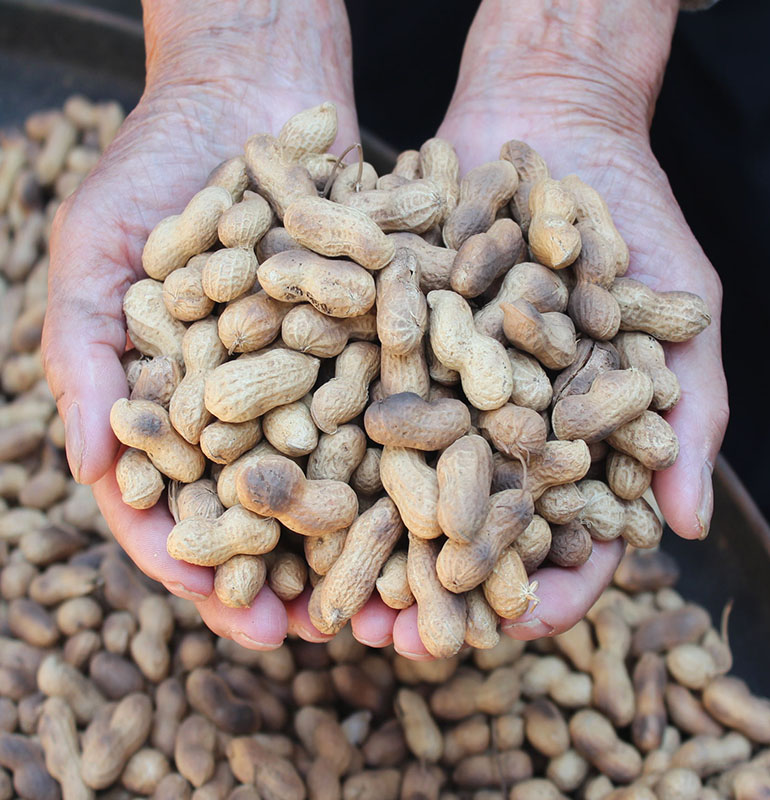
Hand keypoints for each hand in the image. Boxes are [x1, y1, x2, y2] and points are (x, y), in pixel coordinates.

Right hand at [42, 0, 358, 649]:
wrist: (250, 92)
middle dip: (297, 570)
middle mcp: (256, 403)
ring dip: (373, 530)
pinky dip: (423, 444)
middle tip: (329, 634)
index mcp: (179, 406)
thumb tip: (93, 469)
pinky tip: (451, 492)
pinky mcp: (380, 336)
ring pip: (346, 466)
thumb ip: (86, 361)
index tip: (235, 622)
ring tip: (402, 594)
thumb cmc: (153, 169)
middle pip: (273, 507)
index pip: (184, 507)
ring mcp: (323, 373)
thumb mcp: (96, 254)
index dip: (204, 568)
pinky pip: (404, 397)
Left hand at [385, 0, 728, 655]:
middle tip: (386, 636)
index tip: (508, 626)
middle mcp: (493, 430)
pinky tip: (286, 483)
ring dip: (359, 539)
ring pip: (393, 483)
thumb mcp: (677, 314)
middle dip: (426, 586)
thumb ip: (683, 415)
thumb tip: (690, 525)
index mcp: (571, 443)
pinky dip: (321, 444)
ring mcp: (433, 392)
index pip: (564, 541)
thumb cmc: (632, 218)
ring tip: (322, 590)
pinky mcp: (383, 348)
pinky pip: (349, 405)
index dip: (540, 590)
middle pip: (463, 531)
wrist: (548, 125)